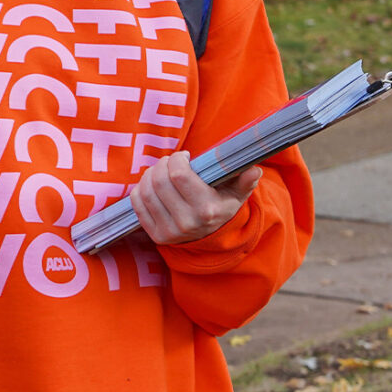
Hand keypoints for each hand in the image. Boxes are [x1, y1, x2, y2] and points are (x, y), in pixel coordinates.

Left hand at [129, 152, 263, 245]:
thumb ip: (246, 180)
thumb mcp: (237, 193)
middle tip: (170, 162)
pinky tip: (152, 184)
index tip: (183, 157)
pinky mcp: (156, 235)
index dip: (176, 160)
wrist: (212, 235)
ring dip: (150, 174)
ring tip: (161, 171)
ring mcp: (169, 232)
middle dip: (162, 165)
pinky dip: (140, 189)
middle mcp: (187, 223)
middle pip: (159, 182)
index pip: (179, 175)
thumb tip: (254, 170)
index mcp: (206, 209)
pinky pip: (137, 205)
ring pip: (146, 192)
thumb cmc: (222, 205)